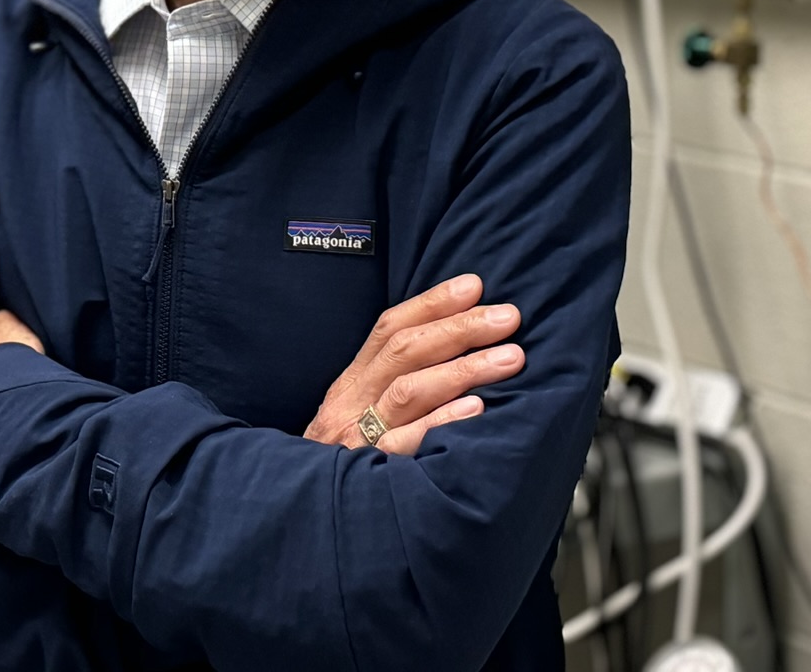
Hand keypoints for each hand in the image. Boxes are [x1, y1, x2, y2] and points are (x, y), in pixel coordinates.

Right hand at [303, 274, 524, 455]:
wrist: (300, 525)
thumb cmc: (344, 468)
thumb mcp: (356, 416)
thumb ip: (391, 384)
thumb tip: (452, 345)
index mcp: (349, 385)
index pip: (389, 329)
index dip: (432, 303)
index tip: (475, 286)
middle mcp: (349, 406)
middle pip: (405, 352)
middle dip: (460, 328)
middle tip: (507, 317)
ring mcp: (357, 441)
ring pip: (409, 391)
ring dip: (465, 369)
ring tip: (510, 358)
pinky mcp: (370, 475)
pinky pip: (408, 444)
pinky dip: (443, 422)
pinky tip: (477, 409)